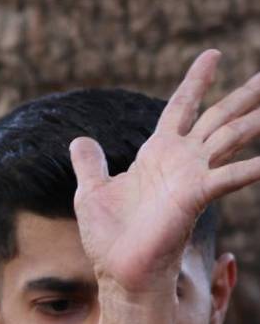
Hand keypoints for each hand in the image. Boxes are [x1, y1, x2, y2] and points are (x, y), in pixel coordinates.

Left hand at [72, 50, 259, 296]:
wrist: (117, 270)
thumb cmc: (109, 237)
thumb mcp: (92, 191)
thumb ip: (90, 164)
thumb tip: (80, 141)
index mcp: (157, 153)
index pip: (182, 107)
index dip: (196, 81)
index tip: (213, 54)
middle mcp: (181, 160)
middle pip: (219, 117)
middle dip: (244, 95)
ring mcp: (192, 177)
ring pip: (232, 137)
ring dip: (255, 120)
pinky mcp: (195, 197)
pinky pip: (230, 177)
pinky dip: (252, 167)